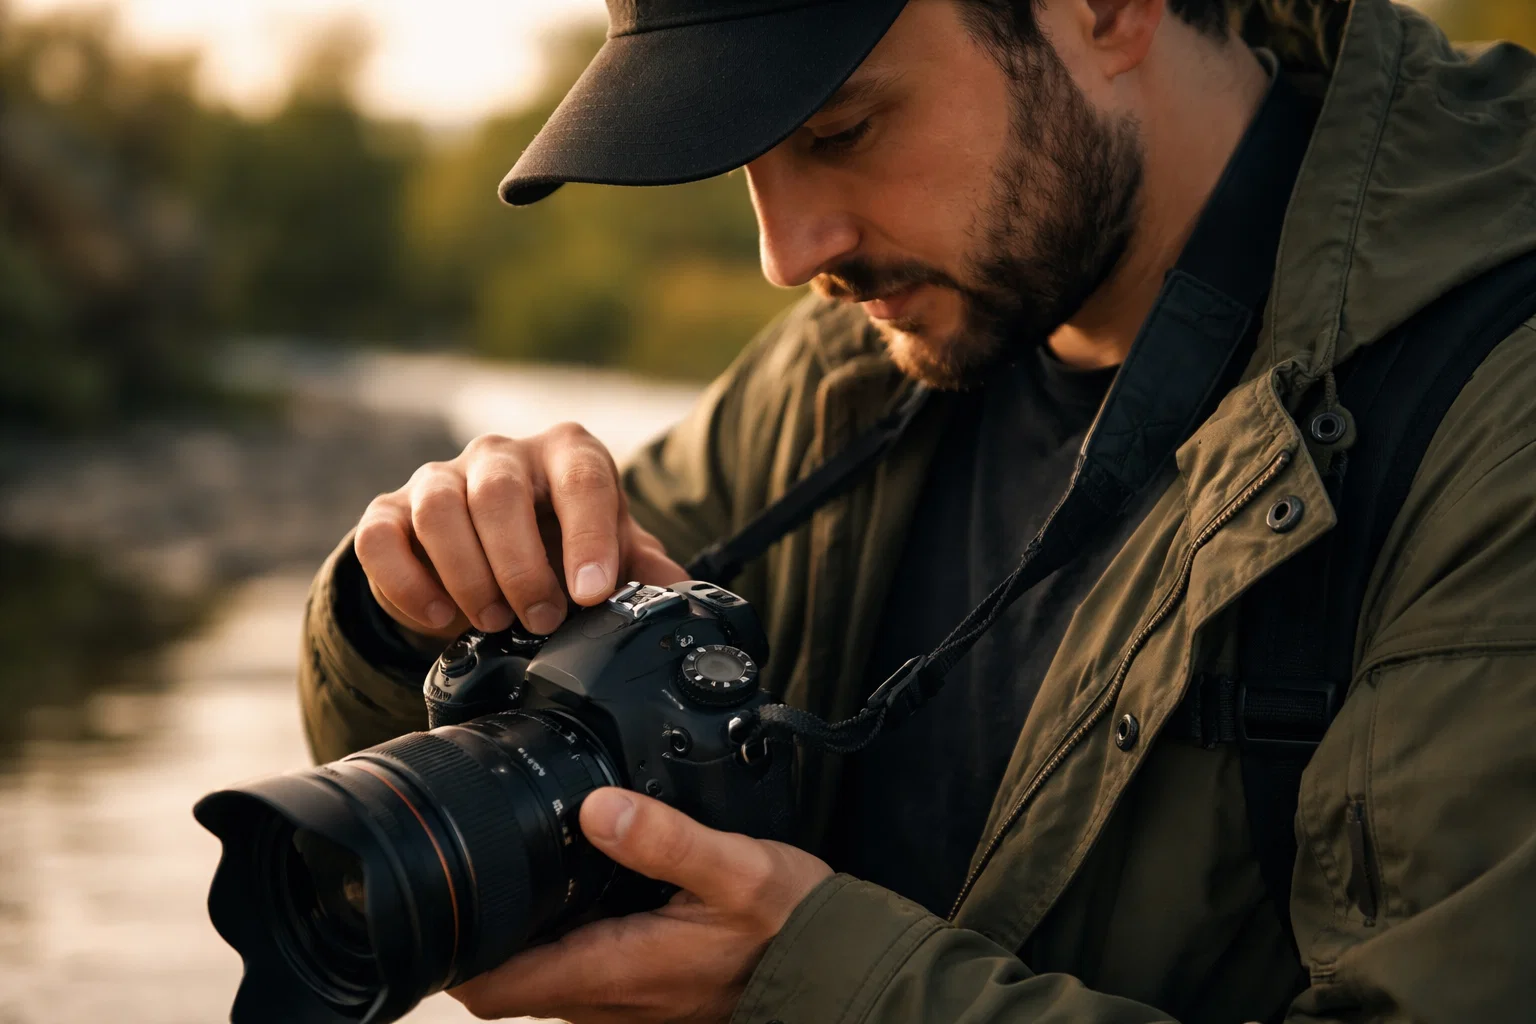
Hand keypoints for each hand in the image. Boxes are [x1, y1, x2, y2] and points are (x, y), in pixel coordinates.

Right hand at [354, 424, 686, 640]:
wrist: (495, 546)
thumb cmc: (563, 544)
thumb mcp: (612, 552)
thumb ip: (647, 571)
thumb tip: (688, 598)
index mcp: (567, 454)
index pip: (582, 479)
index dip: (588, 539)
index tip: (592, 595)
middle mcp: (502, 455)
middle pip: (499, 494)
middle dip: (521, 566)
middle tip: (542, 618)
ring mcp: (441, 478)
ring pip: (438, 510)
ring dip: (467, 575)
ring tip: (495, 622)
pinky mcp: (390, 510)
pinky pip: (380, 537)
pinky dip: (406, 583)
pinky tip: (438, 618)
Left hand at [449, 788, 832, 1022]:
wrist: (837, 969)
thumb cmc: (790, 926)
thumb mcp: (735, 868)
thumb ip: (664, 839)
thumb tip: (596, 806)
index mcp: (612, 969)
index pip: (492, 985)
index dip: (450, 952)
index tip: (435, 905)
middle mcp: (607, 1000)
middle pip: (504, 982)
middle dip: (479, 933)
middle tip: (471, 864)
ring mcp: (623, 1004)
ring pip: (539, 978)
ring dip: (520, 936)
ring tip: (517, 868)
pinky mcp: (644, 995)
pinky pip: (578, 975)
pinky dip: (560, 940)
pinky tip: (579, 890)